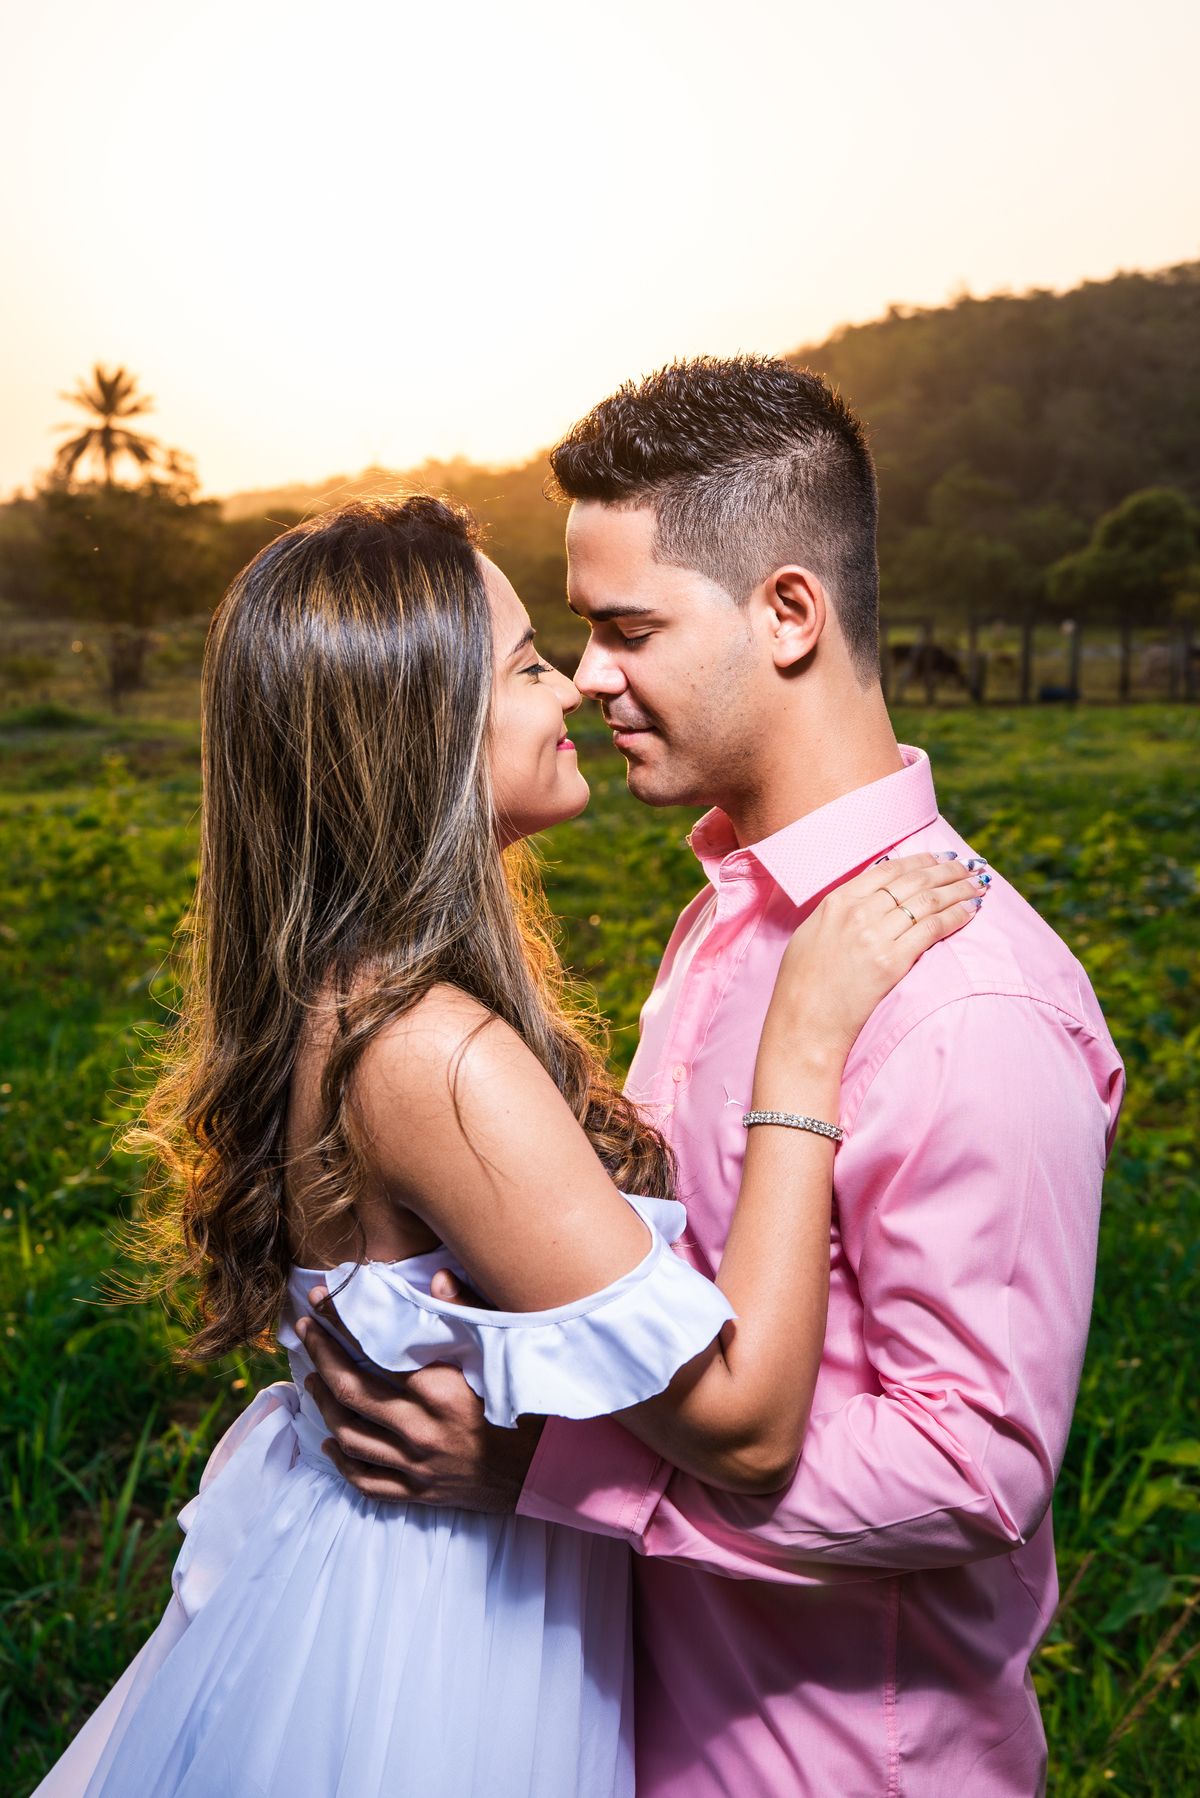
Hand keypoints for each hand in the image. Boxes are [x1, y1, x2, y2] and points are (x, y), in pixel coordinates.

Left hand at [295, 1301, 542, 1512]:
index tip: (322, 1300)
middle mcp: (421, 1431)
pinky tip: (331, 1440)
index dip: (341, 1322)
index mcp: (440, 1391)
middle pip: (349, 1391)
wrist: (554, 1471)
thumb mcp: (507, 1352)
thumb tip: (438, 1278)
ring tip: (312, 1378)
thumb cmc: (533, 1405)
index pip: (372, 1350)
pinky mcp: (420, 1492)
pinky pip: (366, 1480)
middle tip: (306, 1330)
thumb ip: (470, 1312)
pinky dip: (343, 1461)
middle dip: (321, 1356)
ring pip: (349, 1435)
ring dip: (323, 1404)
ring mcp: (417, 1466)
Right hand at [763, 852, 989, 1070]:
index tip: (939, 858)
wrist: (803, 1023)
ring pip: (928, 901)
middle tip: (968, 867)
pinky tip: (970, 911)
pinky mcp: (891, 962)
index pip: (888, 870)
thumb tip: (869, 898)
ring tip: (977, 886)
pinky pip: (932, 929)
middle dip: (947, 871)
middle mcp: (857, 912)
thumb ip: (840, 912)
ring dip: (958, 890)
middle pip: (913, 881)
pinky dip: (956, 916)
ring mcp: (875, 936)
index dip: (920, 861)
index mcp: (836, 901)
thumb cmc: (802, 985)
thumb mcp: (812, 933)